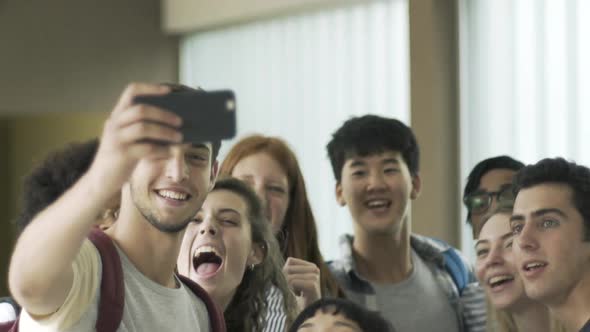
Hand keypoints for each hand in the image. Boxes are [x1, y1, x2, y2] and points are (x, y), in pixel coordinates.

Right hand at [87, 83, 181, 199]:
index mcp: (117, 115)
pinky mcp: (122, 155)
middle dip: (164, 114)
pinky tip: (172, 152)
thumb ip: (144, 129)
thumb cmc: (121, 158)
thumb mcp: (129, 139)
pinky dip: (162, 149)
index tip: (168, 91)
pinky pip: (146, 148)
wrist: (100, 181)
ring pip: (144, 128)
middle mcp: (115, 124)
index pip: (131, 91)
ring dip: (165, 132)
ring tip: (179, 138)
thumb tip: (175, 125)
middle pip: (141, 110)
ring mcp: (117, 139)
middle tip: (180, 122)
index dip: (150, 88)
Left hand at [283, 257, 320, 309]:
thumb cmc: (300, 294)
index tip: (295, 282)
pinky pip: (293, 283)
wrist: (309, 310)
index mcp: (311, 265)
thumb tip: (282, 267)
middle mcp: (315, 269)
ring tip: (300, 292)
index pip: (290, 260)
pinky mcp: (313, 284)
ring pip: (290, 277)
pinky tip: (301, 295)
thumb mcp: (293, 278)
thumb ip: (288, 269)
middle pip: (288, 269)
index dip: (287, 272)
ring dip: (291, 287)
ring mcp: (315, 276)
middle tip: (297, 289)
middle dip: (288, 280)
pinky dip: (294, 290)